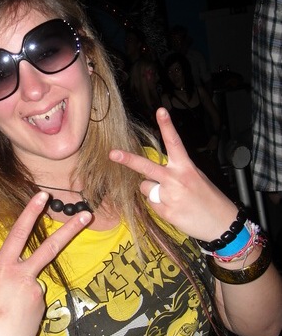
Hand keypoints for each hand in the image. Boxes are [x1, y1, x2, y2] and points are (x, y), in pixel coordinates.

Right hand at [0, 193, 91, 335]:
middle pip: (50, 248)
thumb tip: (13, 283)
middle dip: (70, 230)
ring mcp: (35, 292)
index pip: (18, 234)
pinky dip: (25, 308)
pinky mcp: (42, 307)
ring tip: (6, 316)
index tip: (43, 195)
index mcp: (0, 269)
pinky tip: (14, 322)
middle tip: (87, 215)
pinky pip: (34, 300)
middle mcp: (21, 276)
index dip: (30, 213)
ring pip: (34, 282)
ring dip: (22, 296)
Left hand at [109, 107, 236, 243]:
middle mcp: (176, 179)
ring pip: (145, 188)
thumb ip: (176, 172)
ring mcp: (169, 196)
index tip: (160, 111)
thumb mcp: (197, 178)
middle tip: (113, 154)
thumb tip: (155, 174)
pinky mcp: (165, 212)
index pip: (174, 142)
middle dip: (128, 160)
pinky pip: (151, 204)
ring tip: (173, 199)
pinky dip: (159, 206)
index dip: (167, 125)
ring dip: (153, 192)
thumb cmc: (209, 199)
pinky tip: (174, 209)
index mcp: (186, 168)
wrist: (222, 224)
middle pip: (146, 166)